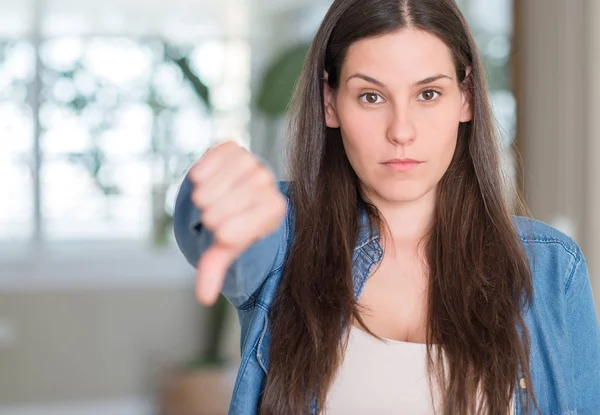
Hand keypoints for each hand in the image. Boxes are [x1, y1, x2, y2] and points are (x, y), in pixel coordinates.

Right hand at [188, 141, 285, 304]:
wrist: (230, 191)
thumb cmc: (232, 222)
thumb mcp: (227, 247)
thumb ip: (216, 267)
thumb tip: (204, 297)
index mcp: (274, 211)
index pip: (241, 228)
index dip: (226, 233)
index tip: (223, 233)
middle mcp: (268, 184)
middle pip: (229, 205)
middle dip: (213, 214)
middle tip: (213, 215)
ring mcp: (252, 163)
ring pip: (219, 183)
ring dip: (206, 194)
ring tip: (206, 200)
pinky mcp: (234, 148)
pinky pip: (215, 158)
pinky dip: (203, 170)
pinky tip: (201, 179)